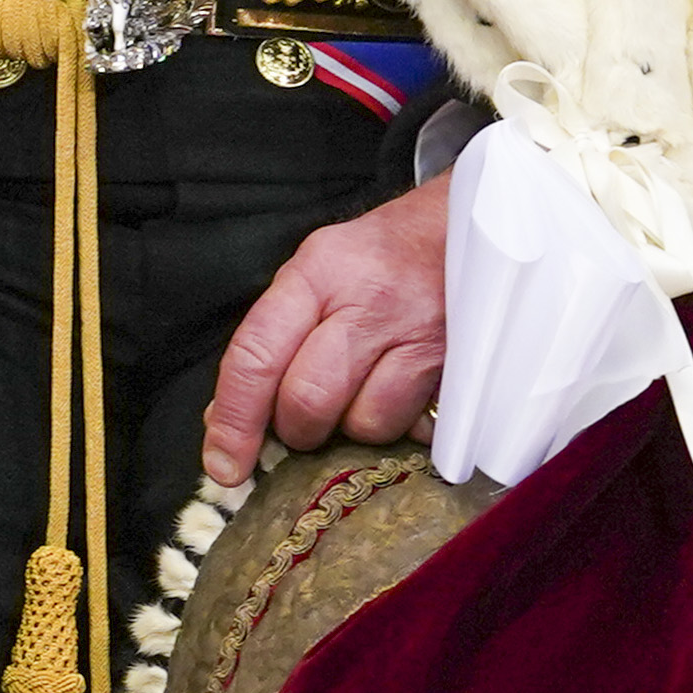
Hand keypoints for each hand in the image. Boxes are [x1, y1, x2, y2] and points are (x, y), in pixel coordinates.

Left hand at [200, 174, 454, 488]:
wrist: (469, 228)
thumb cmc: (381, 256)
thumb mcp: (317, 271)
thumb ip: (273, 337)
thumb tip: (228, 418)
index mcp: (318, 272)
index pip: (257, 356)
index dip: (235, 421)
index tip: (223, 464)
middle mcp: (368, 301)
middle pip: (309, 401)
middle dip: (299, 428)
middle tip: (307, 416)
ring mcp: (418, 334)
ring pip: (365, 424)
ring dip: (355, 426)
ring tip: (364, 391)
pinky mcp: (457, 366)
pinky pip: (414, 429)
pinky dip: (401, 426)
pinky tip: (401, 393)